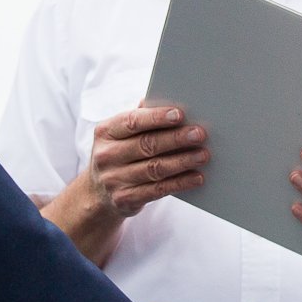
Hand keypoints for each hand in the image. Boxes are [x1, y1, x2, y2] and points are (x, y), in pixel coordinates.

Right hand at [88, 105, 209, 219]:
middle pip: (147, 145)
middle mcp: (106, 156)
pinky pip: (158, 190)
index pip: (132, 121)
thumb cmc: (119, 154)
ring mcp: (114, 180)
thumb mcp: (120, 135)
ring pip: (154, 169)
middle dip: (176, 138)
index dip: (156, 117)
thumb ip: (141, 118)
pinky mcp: (125, 200)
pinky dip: (180, 183)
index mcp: (105, 132)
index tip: (179, 114)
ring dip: (182, 161)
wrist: (98, 194)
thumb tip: (170, 102)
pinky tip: (196, 177)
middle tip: (199, 134)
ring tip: (203, 155)